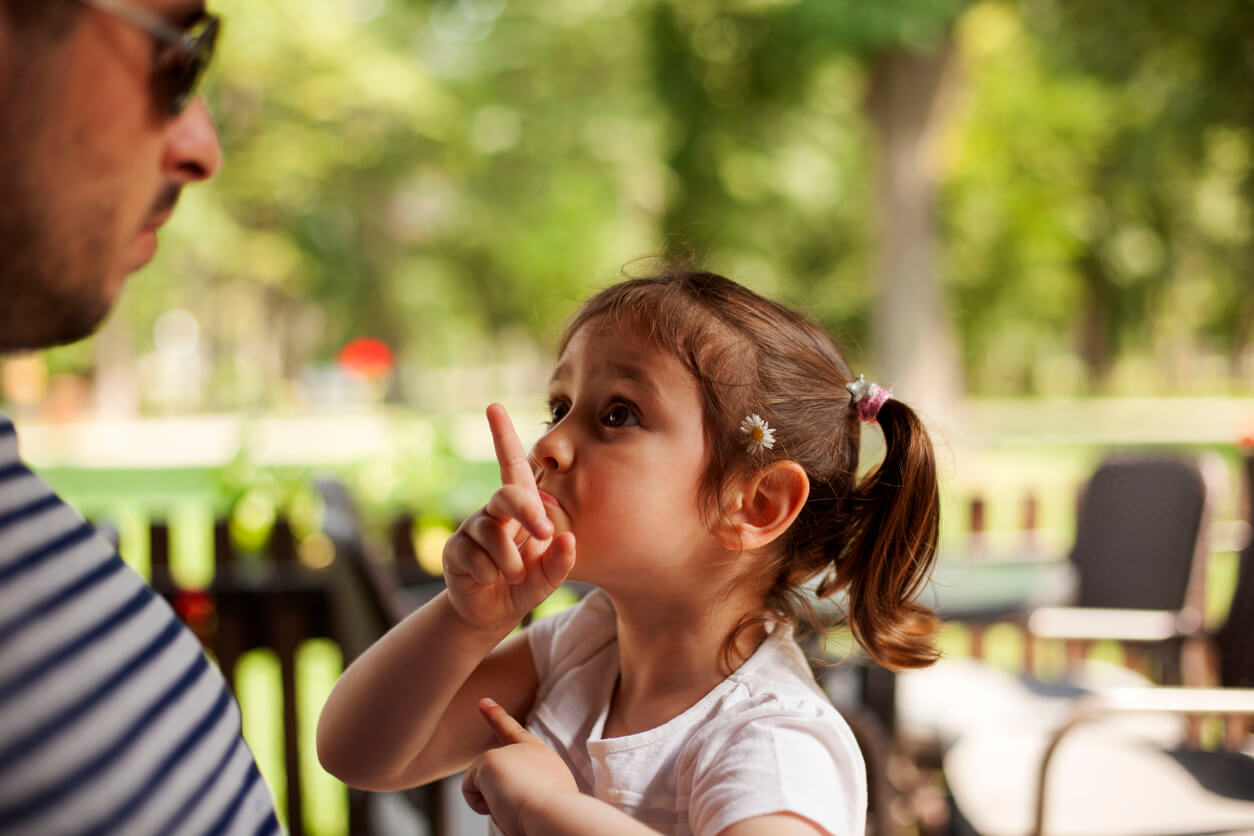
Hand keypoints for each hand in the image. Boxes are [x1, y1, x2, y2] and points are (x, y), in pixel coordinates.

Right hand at [443, 404, 575, 630]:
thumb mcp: (548, 575)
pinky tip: (488, 580)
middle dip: (527, 512)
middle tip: (544, 534)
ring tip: (516, 576)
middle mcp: (493, 511)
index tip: (494, 407)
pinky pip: (475, 556)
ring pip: (493, 533)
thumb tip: (568, 539)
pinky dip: (489, 574)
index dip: (502, 436)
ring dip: (510, 560)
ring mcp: (471, 529)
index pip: (512, 466)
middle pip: (507, 495)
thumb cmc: (525, 583)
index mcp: (518, 508)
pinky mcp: (454, 550)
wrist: (492, 613)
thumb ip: (560, 560)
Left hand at [463, 698, 578, 835]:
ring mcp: (507, 752)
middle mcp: (526, 750)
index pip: (516, 735)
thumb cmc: (555, 819)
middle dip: (489, 788)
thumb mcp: (547, 802)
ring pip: (483, 786)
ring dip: (494, 805)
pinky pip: (470, 791)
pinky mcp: (488, 760)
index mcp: (543, 759)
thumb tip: (503, 804)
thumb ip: (527, 791)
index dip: (498, 717)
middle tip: (519, 804)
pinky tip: (504, 803)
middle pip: (492, 770)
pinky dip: (481, 805)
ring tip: (519, 807)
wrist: (557, 816)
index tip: (483, 702)